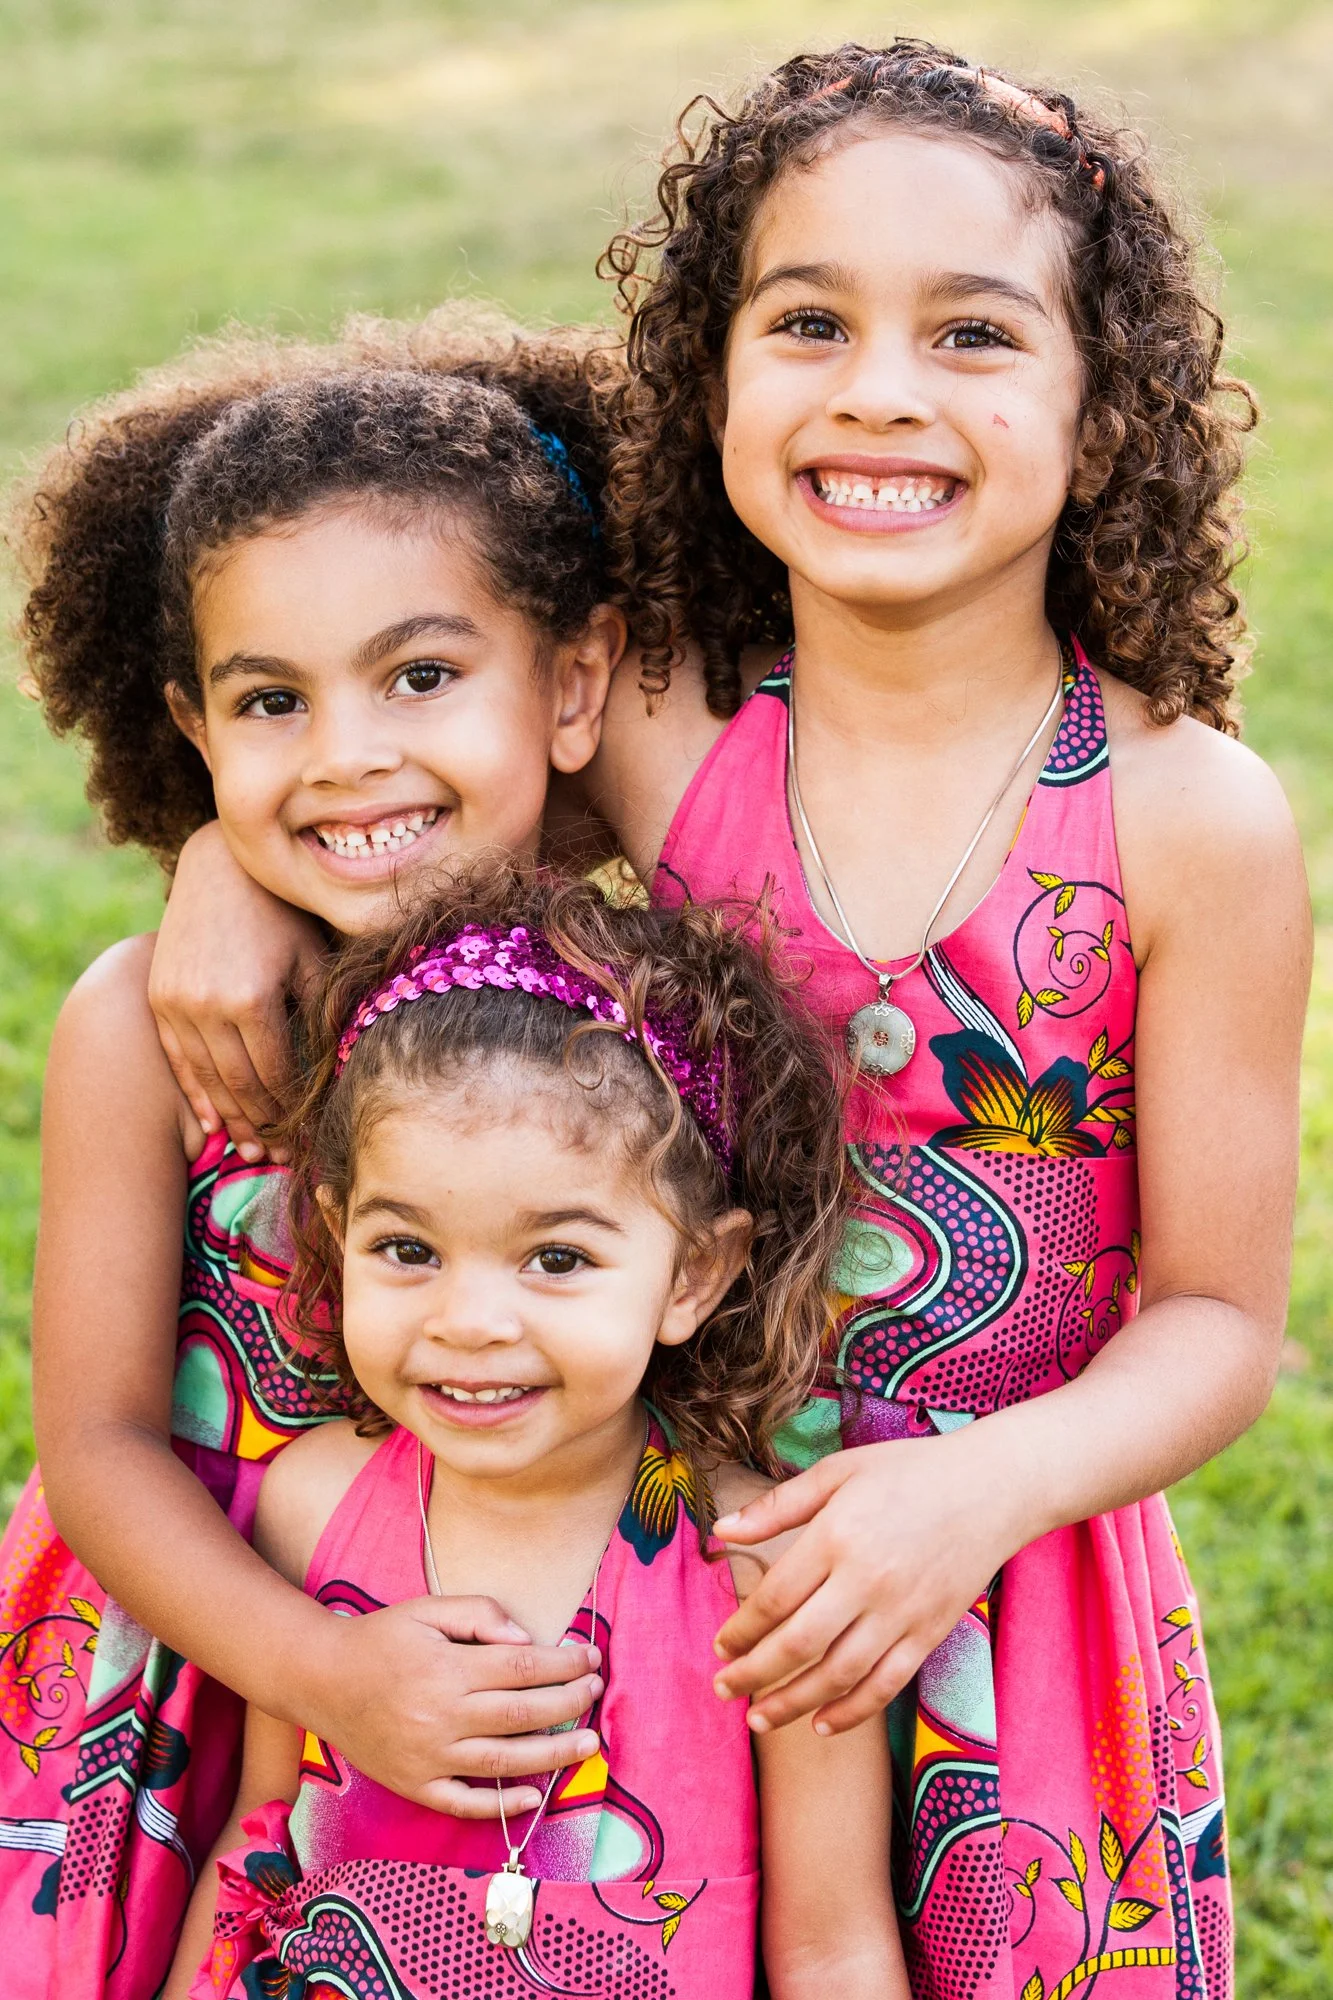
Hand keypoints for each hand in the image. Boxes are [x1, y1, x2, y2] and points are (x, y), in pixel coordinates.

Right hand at [149, 822, 326, 1159]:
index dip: (294, 1113)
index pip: (276, 1076)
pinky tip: (211, 1122)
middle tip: (280, 1157)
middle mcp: (207, 1006)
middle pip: (239, 1086)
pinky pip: (177, 1058)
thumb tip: (347, 1073)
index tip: (311, 1138)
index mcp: (252, 1000)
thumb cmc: (282, 912)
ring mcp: (176, 1002)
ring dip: (230, 1117)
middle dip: (263, 1125)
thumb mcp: (313, 959)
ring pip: (206, 1078)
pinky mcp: (159, 997)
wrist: (220, 868)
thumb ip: (325, 1014)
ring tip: (251, 1148)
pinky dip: (195, 1093)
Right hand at [304, 1596, 605, 1816]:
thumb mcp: (427, 1609)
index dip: (564, 1665)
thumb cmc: (379, 1638)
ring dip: (552, 1755)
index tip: (590, 1658)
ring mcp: (428, 1756)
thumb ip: (479, 1614)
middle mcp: (442, 1716)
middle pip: (521, 1714)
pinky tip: (532, 1796)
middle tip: (595, 1691)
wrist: (321, 1680)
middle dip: (567, 1702)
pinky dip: (499, 1804)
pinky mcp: (414, 1784)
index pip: (523, 1668)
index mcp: (448, 1670)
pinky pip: (462, 1802)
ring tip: (588, 1745)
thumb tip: (526, 1641)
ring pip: (503, 1761)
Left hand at [711, 1429, 1027, 1735]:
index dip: (741, 1629)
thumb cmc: (909, 1472)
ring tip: (758, 1719)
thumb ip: (777, 1505)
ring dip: (793, 1703)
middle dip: (753, 1674)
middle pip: (798, 1644)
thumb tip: (720, 1531)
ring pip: (838, 1675)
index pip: (775, 1597)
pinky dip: (852, 1711)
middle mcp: (867, 1580)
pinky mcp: (931, 1633)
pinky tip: (822, 1724)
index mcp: (837, 1535)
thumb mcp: (838, 1472)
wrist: (994, 1487)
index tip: (720, 1646)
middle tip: (723, 1689)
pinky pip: (886, 1684)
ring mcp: (902, 1612)